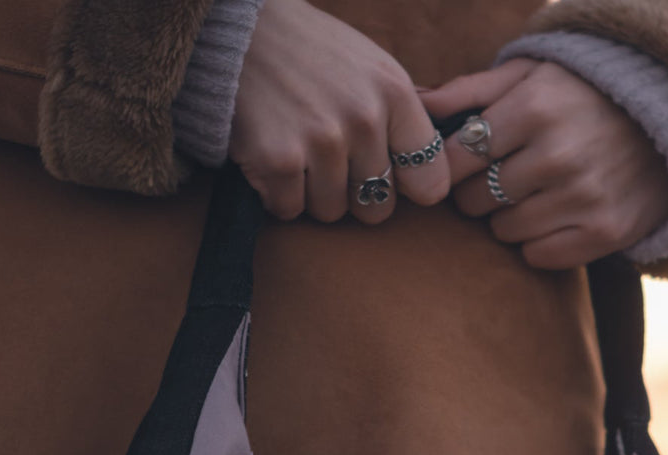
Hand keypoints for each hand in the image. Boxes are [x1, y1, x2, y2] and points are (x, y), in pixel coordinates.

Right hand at [229, 0, 448, 222]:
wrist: (235, 29)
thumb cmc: (310, 54)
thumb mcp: (370, 68)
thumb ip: (402, 120)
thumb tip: (431, 180)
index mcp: (394, 94)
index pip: (430, 180)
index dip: (407, 186)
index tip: (389, 177)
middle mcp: (363, 119)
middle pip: (377, 208)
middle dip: (353, 194)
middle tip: (329, 160)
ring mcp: (322, 142)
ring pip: (332, 212)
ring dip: (311, 192)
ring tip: (297, 149)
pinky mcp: (279, 160)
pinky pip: (290, 210)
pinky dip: (277, 193)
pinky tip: (271, 156)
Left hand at [421, 59, 667, 268]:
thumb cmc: (585, 96)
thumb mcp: (533, 76)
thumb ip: (471, 91)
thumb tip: (416, 105)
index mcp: (535, 109)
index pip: (457, 157)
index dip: (451, 166)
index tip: (463, 165)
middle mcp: (558, 156)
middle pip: (474, 199)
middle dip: (477, 192)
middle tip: (500, 179)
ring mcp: (582, 198)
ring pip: (503, 230)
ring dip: (506, 219)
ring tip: (530, 196)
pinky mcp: (602, 233)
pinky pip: (536, 255)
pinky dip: (535, 243)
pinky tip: (552, 218)